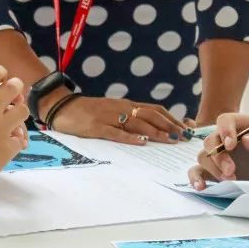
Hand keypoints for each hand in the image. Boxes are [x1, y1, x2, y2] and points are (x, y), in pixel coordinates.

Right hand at [0, 66, 29, 177]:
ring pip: (22, 110)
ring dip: (17, 114)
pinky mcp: (8, 148)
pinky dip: (13, 141)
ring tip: (10, 121)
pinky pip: (19, 137)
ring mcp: (0, 129)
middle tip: (11, 96)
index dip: (0, 73)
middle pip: (14, 87)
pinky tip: (4, 145)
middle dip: (15, 88)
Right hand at [49, 96, 189, 144]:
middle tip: (183, 137)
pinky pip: (116, 132)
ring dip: (155, 132)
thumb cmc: (89, 111)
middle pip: (150, 115)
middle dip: (169, 126)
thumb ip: (129, 117)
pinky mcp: (97, 127)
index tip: (185, 129)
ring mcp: (109, 117)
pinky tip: (141, 143)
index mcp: (126, 105)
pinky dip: (130, 138)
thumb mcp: (113, 110)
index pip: (155, 110)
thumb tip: (151, 128)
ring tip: (169, 140)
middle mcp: (121, 108)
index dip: (171, 119)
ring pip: (137, 124)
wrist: (63, 107)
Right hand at [186, 112, 248, 188]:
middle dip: (219, 157)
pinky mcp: (214, 171)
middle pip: (211, 142)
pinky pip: (198, 172)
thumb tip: (247, 140)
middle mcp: (223, 138)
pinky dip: (196, 178)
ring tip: (229, 181)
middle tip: (231, 171)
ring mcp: (217, 155)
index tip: (231, 145)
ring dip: (212, 169)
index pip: (225, 121)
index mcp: (238, 124)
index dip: (225, 131)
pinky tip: (201, 187)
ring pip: (203, 157)